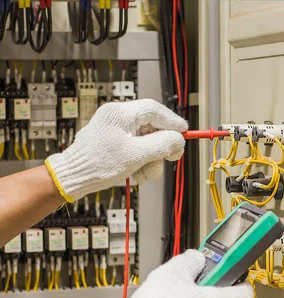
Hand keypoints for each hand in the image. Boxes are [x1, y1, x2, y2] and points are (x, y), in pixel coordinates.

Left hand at [45, 99, 187, 201]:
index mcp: (120, 113)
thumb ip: (162, 144)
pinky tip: (137, 173)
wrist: (74, 176)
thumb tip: (179, 139)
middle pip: (153, 127)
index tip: (184, 133)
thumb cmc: (98, 164)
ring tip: (145, 175)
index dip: (173, 121)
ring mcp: (115, 129)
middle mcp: (117, 117)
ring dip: (151, 160)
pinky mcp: (114, 141)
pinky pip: (136, 148)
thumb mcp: (137, 155)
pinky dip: (141, 161)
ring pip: (146, 140)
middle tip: (170, 159)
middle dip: (161, 147)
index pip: (155, 110)